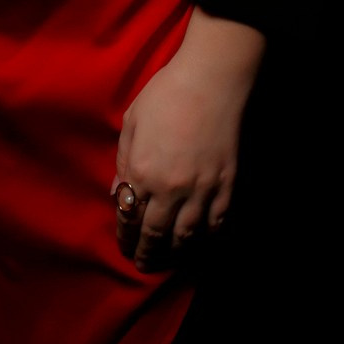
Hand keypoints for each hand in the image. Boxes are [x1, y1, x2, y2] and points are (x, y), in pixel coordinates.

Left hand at [113, 10, 264, 270]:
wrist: (210, 80)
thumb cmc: (165, 93)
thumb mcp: (133, 122)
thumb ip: (124, 160)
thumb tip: (119, 192)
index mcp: (142, 171)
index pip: (129, 217)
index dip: (125, 236)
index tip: (124, 245)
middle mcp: (170, 188)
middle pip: (155, 234)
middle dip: (146, 253)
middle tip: (142, 264)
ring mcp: (200, 189)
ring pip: (185, 236)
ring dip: (173, 253)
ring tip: (167, 260)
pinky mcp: (225, 185)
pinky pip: (215, 223)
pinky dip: (206, 237)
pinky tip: (199, 240)